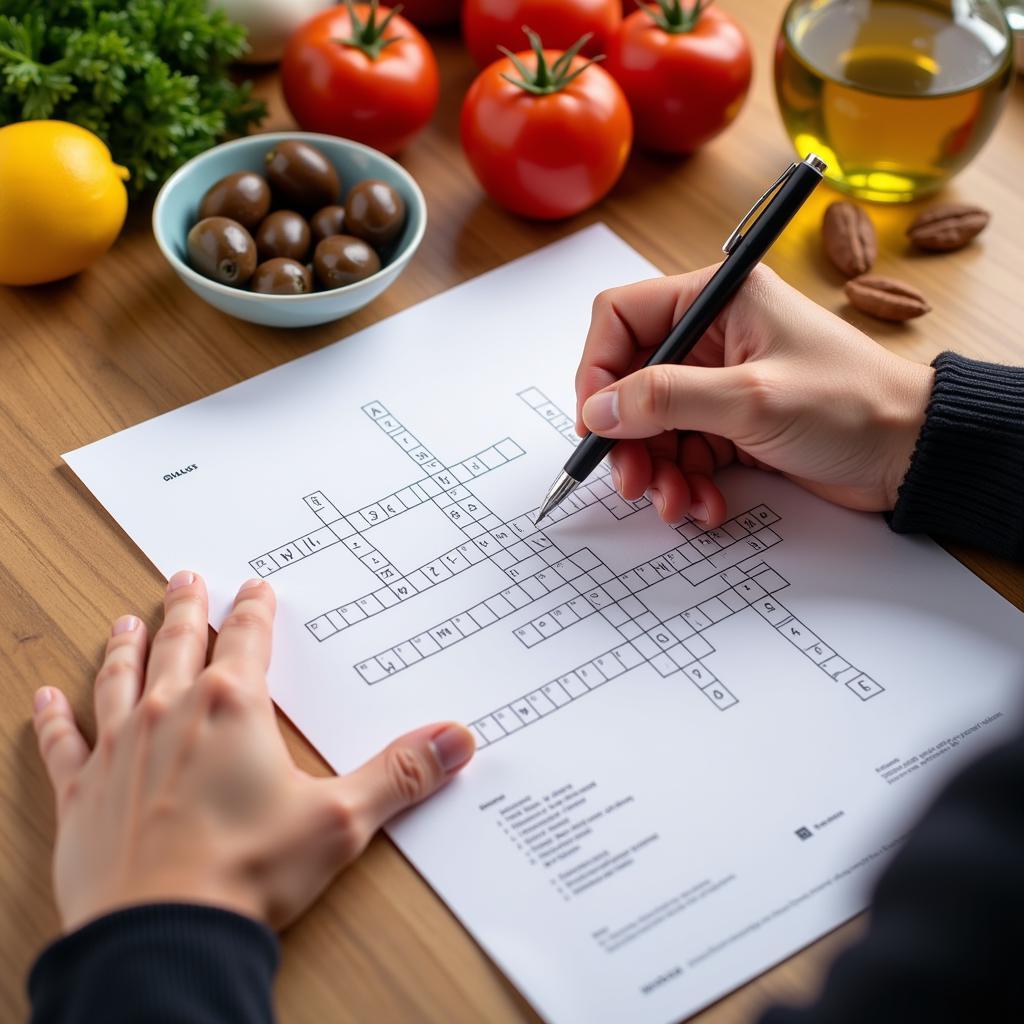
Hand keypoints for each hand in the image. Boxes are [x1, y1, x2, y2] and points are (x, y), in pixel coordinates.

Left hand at [32, 571, 474, 933]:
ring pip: (119, 677)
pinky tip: (44, 697)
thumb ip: (401, 773)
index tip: (255, 587)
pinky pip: (62, 744)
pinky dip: (52, 718)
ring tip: (127, 620)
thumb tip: (456, 739)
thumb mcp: (341, 818)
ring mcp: (119, 749)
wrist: (163, 934)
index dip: (254, 609)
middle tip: (185, 578)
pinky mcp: (82, 794)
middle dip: (186, 608)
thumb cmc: (248, 871)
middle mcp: (171, 712)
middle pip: (180, 642)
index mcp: (233, 708)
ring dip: (125, 644)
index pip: (247, 639)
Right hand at [575, 265, 934, 525]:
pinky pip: (683, 454)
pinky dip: (686, 483)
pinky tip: (706, 505)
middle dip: (628, 437)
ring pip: (653, 427)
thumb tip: (598, 409)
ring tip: (676, 503)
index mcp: (718, 301)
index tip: (596, 421)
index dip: (598, 369)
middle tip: (631, 481)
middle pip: (632, 382)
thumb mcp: (752, 398)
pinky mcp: (731, 425)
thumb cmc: (853, 405)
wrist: (912, 454)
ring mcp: (721, 385)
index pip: (623, 318)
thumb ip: (667, 399)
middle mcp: (713, 338)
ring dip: (657, 470)